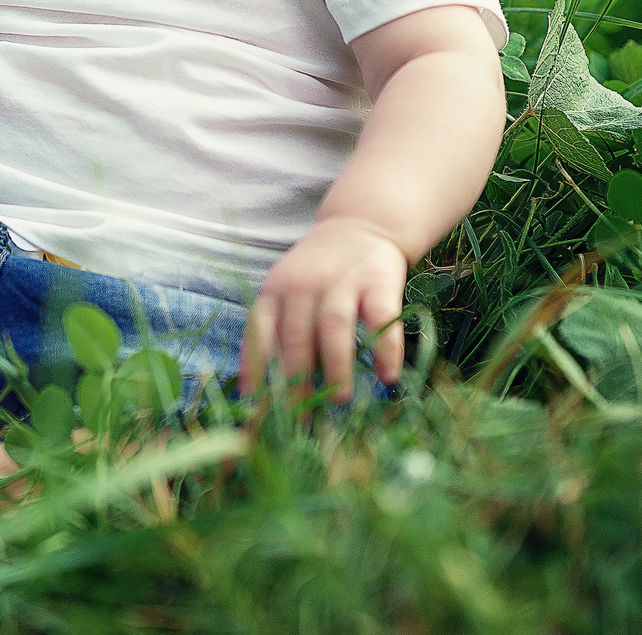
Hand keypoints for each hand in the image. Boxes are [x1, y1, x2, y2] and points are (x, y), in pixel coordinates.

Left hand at [239, 217, 409, 401]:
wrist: (362, 225)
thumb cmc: (318, 273)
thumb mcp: (288, 290)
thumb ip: (279, 330)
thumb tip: (265, 391)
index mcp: (276, 289)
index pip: (259, 330)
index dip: (255, 367)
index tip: (254, 403)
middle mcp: (304, 284)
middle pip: (295, 336)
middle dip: (296, 380)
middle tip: (301, 417)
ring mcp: (342, 282)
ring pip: (334, 328)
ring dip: (336, 367)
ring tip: (339, 400)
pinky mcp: (380, 282)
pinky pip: (381, 319)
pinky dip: (385, 349)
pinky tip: (387, 377)